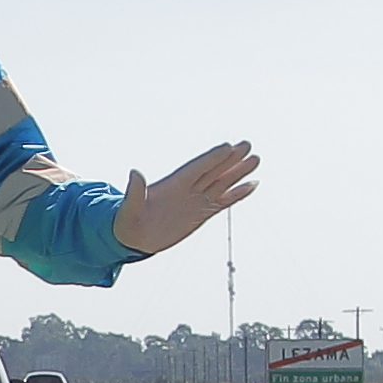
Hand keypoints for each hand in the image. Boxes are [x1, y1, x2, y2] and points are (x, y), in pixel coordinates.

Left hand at [116, 141, 259, 256]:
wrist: (133, 238)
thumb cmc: (127, 221)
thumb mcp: (129, 207)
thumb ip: (134, 191)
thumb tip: (134, 172)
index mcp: (172, 184)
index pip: (196, 168)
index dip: (211, 158)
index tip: (228, 147)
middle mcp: (188, 189)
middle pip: (214, 170)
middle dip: (230, 159)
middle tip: (247, 144)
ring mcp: (196, 200)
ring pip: (222, 183)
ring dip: (239, 172)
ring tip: (256, 159)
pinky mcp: (202, 213)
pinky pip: (224, 201)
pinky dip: (238, 194)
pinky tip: (253, 184)